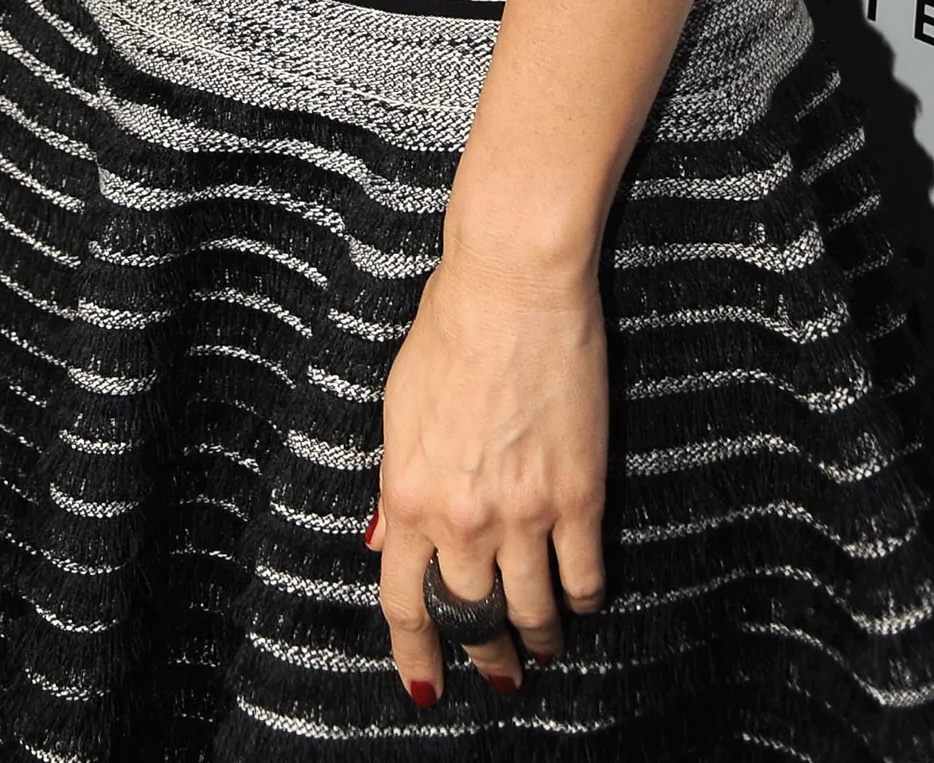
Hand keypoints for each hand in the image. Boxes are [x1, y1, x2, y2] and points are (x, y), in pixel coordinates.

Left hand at [370, 241, 607, 706]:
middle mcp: (463, 518)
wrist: (512, 287)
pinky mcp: (578, 497)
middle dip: (484, 653)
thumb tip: (388, 544)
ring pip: (531, 610)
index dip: (415, 654)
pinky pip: (583, 578)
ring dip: (536, 638)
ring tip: (541, 647)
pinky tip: (579, 601)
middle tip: (497, 671)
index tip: (425, 684)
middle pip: (472, 618)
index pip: (405, 602)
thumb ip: (399, 488)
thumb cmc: (448, 331)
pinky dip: (582, 600)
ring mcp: (524, 512)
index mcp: (408, 494)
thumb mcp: (400, 412)